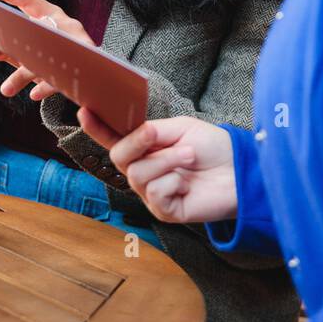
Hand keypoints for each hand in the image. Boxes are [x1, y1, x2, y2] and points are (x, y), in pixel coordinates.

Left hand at [0, 0, 95, 101]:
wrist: (85, 69)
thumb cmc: (48, 53)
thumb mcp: (25, 50)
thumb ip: (2, 48)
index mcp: (47, 13)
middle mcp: (63, 22)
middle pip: (35, 29)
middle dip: (12, 42)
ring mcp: (76, 40)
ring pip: (46, 55)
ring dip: (24, 73)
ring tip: (6, 89)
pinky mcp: (85, 60)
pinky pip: (64, 73)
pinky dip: (47, 85)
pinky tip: (34, 94)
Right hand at [76, 110, 236, 224]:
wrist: (239, 170)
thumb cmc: (212, 147)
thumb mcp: (180, 128)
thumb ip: (153, 131)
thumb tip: (136, 136)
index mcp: (145, 148)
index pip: (114, 138)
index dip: (97, 127)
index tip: (84, 110)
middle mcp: (144, 170)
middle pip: (118, 157)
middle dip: (137, 143)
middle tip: (157, 135)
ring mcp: (151, 192)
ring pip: (138, 174)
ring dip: (166, 161)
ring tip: (189, 156)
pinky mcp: (164, 211)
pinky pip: (154, 193)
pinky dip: (173, 181)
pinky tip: (187, 182)